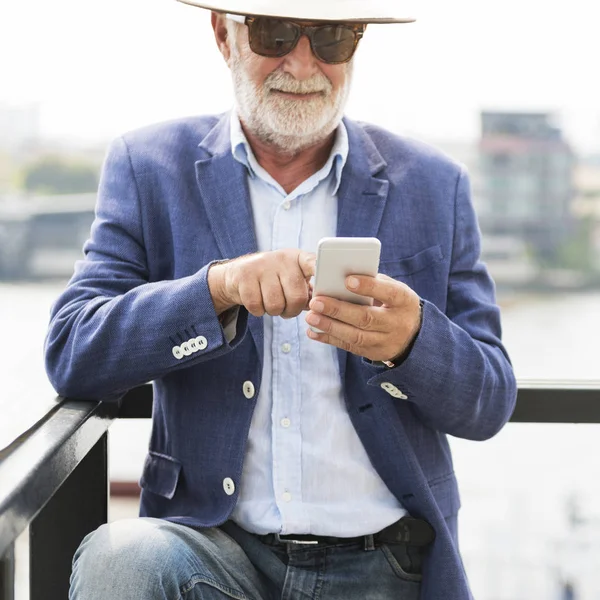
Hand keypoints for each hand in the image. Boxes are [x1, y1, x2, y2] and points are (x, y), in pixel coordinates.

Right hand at [208, 249, 315, 317]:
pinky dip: (258, 311)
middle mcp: (282, 258)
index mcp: (299, 259)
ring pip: (275, 305)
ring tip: (272, 303)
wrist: (239, 273)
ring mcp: (262, 265)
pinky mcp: (244, 275)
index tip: (330, 279)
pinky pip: (256, 306)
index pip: (314, 264)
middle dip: (293, 310)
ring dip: (274, 312)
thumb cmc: (275, 280)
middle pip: (296, 297)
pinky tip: (258, 301)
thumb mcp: (293, 278)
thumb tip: (321, 306)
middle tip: (287, 308)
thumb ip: (309, 290)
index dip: (321, 271)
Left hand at [305, 274, 420, 361]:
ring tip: (311, 318)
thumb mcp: (395, 290)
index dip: (368, 287)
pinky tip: (313, 332)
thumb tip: (343, 277)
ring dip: (330, 327)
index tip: (347, 280)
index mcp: (403, 301)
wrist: (414, 337)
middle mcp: (396, 323)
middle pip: (366, 318)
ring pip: (355, 336)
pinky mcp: (373, 353)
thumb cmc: (396, 305)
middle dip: (338, 309)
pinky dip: (329, 339)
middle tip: (316, 301)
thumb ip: (374, 283)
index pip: (388, 293)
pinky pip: (349, 347)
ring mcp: (385, 341)